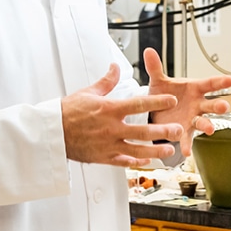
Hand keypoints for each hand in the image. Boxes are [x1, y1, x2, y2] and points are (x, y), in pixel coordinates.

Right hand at [61, 63, 184, 167]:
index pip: (138, 104)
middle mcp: (111, 128)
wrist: (51, 133)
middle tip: (178, 130)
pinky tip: (147, 161)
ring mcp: (108, 145)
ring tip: (169, 150)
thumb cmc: (67, 112)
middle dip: (163, 131)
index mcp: (109, 109)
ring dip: (155, 151)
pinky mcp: (103, 157)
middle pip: (142, 131)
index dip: (157, 101)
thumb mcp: (88, 92)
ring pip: (137, 150)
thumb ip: (107, 81)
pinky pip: (123, 161)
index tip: (171, 100)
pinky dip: (136, 162)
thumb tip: (116, 67)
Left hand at [144, 48, 230, 155]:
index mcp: (194, 89)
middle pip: (211, 104)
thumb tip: (148, 51)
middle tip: (225, 106)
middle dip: (218, 105)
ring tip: (210, 130)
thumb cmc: (163, 94)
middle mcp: (197, 104)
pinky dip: (187, 145)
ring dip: (207, 125)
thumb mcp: (158, 81)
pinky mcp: (184, 131)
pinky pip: (187, 138)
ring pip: (203, 122)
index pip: (210, 84)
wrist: (155, 112)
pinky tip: (186, 152)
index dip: (220, 82)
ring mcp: (192, 119)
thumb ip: (155, 67)